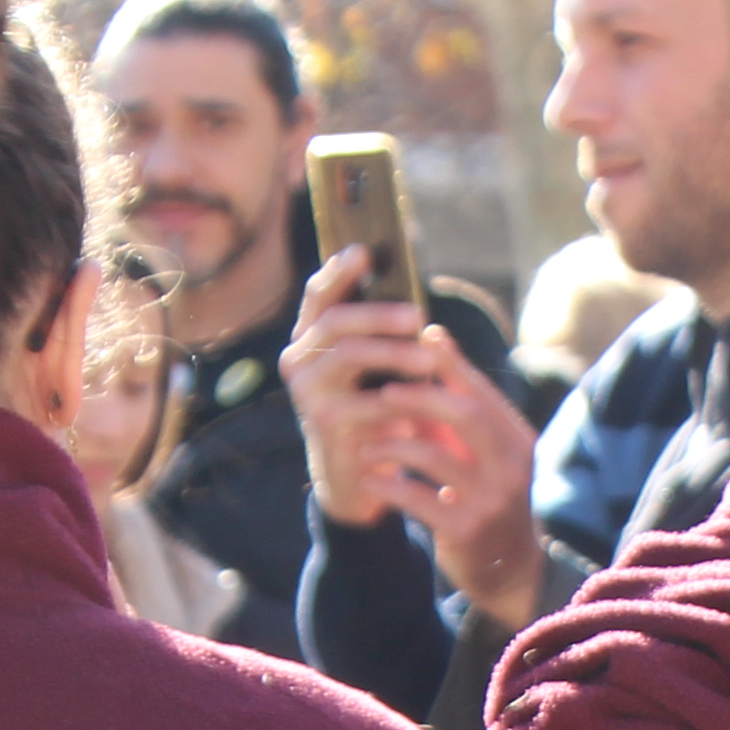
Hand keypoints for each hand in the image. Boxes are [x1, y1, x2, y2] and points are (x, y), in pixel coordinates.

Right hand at [279, 266, 433, 528]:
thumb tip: (416, 309)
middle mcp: (299, 361)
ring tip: (430, 360)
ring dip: (394, 352)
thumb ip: (384, 339)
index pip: (318, 296)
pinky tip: (425, 397)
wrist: (358, 478)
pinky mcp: (324, 422)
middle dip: (378, 313)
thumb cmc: (375, 414)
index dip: (337, 271)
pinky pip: (365, 399)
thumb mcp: (377, 372)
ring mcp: (307, 392)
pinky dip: (399, 397)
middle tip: (417, 315)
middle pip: (335, 320)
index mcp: (310, 340)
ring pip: (348, 353)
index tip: (363, 251)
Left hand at [370, 335, 547, 628]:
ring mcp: (491, 500)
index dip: (447, 365)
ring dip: (394, 443)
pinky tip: (369, 479)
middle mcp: (512, 466)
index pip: (482, 392)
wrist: (511, 572)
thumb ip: (460, 410)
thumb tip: (431, 343)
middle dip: (419, 396)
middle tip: (381, 390)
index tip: (414, 343)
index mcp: (518, 441)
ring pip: (436, 455)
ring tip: (367, 443)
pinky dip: (388, 484)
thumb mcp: (486, 455)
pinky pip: (418, 497)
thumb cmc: (489, 501)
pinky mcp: (465, 531)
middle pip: (465, 414)